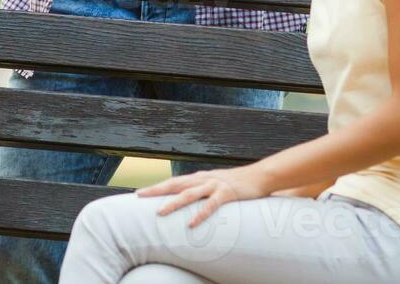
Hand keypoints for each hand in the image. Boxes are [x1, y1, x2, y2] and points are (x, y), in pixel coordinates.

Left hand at [135, 165, 272, 227]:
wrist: (259, 175)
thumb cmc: (236, 183)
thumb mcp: (215, 184)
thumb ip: (202, 190)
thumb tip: (188, 199)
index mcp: (199, 177)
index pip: (174, 182)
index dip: (157, 187)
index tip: (141, 193)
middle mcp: (203, 179)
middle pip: (175, 184)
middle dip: (156, 190)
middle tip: (140, 196)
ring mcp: (214, 185)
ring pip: (189, 194)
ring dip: (173, 203)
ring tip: (160, 213)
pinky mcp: (226, 193)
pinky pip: (211, 205)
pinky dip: (200, 214)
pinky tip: (191, 223)